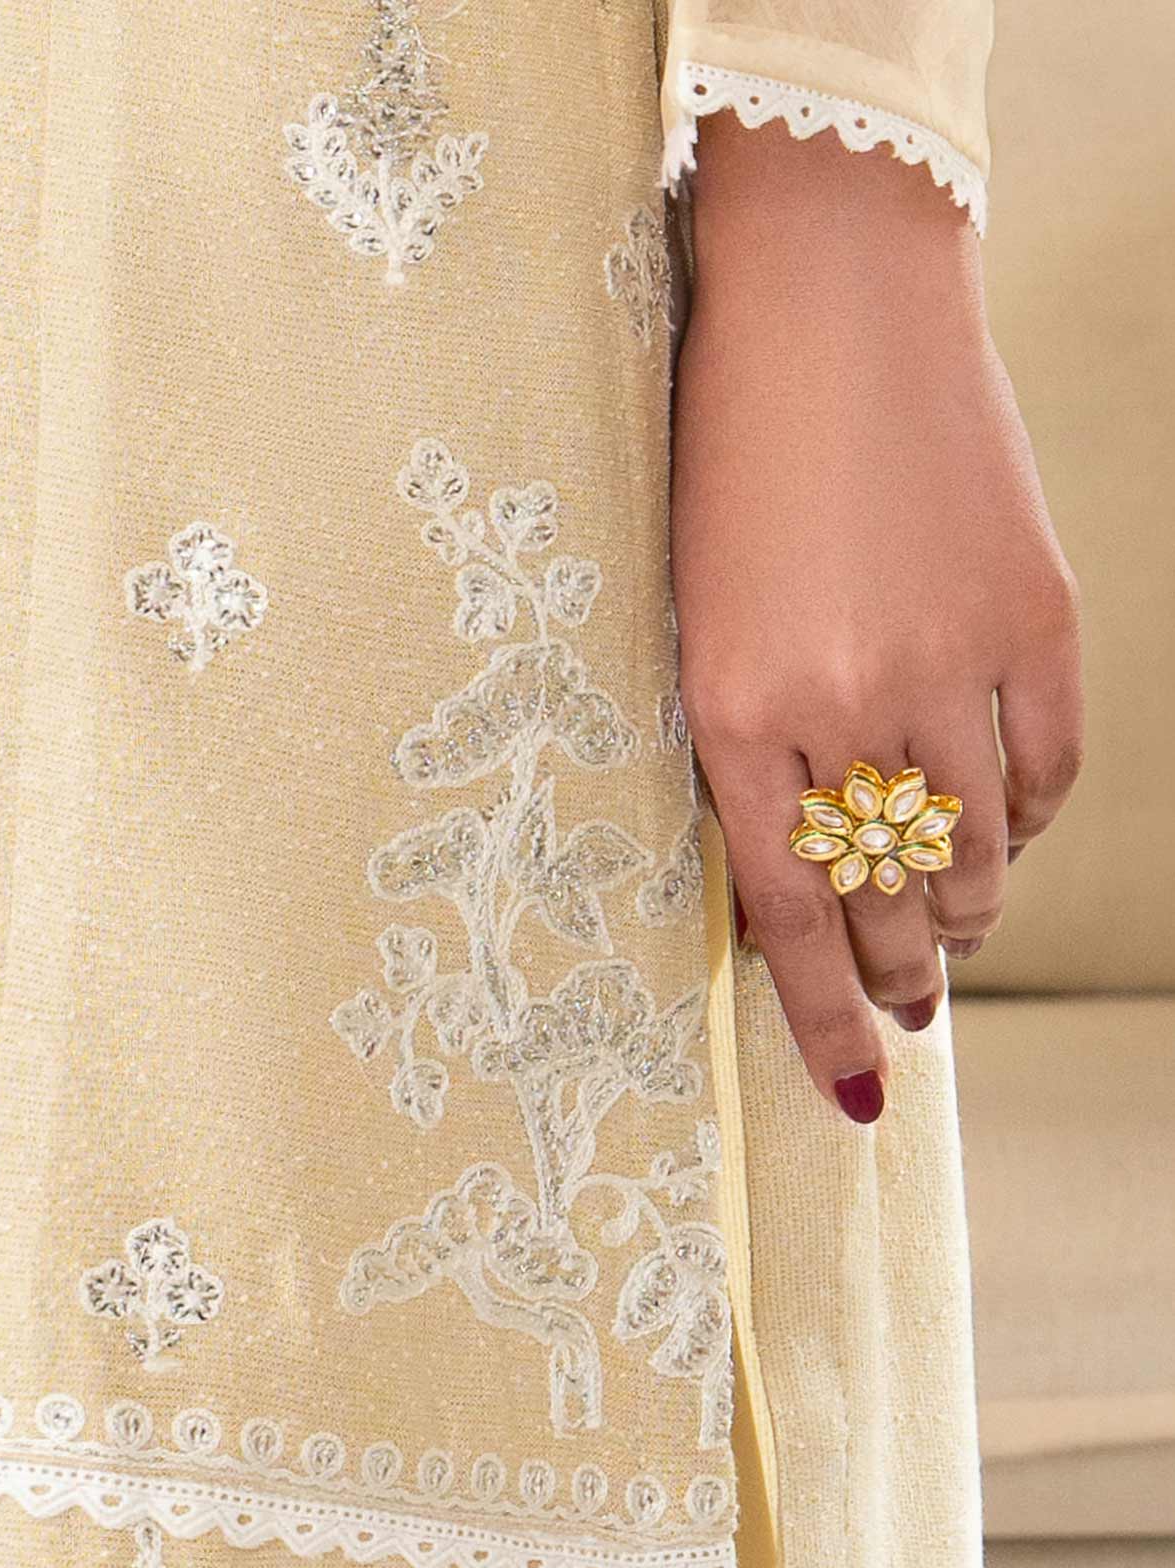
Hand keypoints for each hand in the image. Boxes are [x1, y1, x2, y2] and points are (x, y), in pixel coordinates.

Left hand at [671, 116, 1083, 1120]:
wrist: (829, 300)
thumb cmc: (731, 464)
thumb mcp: (696, 622)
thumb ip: (745, 752)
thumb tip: (800, 885)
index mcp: (732, 711)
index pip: (789, 917)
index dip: (825, 1019)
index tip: (856, 1089)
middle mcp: (843, 702)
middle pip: (888, 901)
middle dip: (899, 977)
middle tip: (907, 1011)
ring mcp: (949, 658)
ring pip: (978, 850)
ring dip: (967, 914)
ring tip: (953, 939)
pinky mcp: (1037, 612)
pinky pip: (1049, 768)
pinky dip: (1031, 820)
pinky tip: (1008, 837)